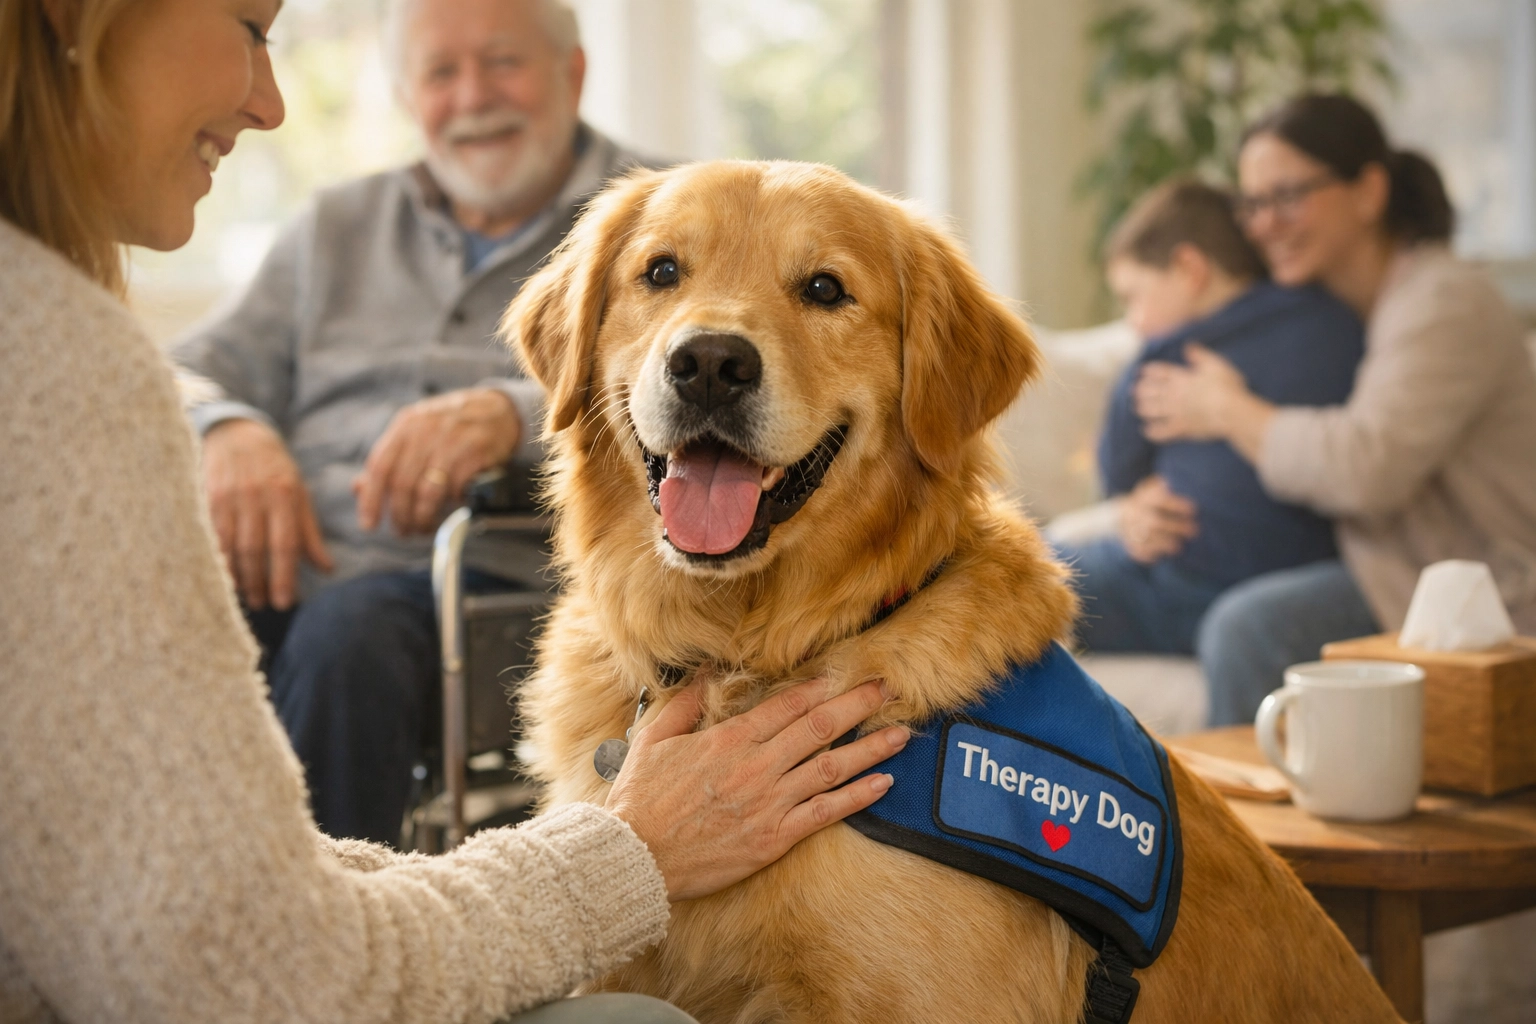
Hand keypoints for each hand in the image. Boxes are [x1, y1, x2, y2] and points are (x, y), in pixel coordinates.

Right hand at [202, 418, 332, 609]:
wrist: (237, 434)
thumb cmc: (274, 470)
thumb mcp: (299, 495)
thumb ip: (310, 533)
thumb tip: (327, 569)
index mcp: (285, 495)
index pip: (285, 544)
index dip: (284, 577)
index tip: (284, 602)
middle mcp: (257, 496)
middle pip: (256, 549)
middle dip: (259, 582)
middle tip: (263, 605)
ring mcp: (229, 496)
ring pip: (230, 545)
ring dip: (236, 575)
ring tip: (244, 596)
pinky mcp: (206, 496)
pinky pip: (209, 535)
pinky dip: (215, 558)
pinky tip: (220, 574)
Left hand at [354, 388, 521, 535]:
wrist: (497, 409)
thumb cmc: (451, 426)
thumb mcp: (416, 433)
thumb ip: (389, 460)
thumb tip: (359, 488)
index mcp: (406, 425)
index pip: (379, 466)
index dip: (371, 499)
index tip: (369, 524)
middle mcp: (426, 431)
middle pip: (402, 483)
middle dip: (400, 515)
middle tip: (403, 531)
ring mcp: (453, 441)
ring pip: (428, 491)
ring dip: (423, 517)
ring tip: (423, 527)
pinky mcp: (477, 453)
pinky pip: (456, 489)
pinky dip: (451, 504)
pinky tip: (451, 506)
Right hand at [606, 678, 906, 901]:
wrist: (637, 857)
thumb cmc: (640, 799)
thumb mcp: (653, 739)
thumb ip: (685, 703)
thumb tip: (706, 671)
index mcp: (728, 740)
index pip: (786, 706)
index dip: (819, 688)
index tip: (844, 675)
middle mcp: (756, 767)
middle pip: (819, 728)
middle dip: (857, 706)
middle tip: (887, 689)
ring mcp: (769, 803)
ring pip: (832, 768)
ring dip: (870, 748)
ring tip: (901, 734)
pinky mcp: (774, 838)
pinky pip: (825, 813)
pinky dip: (858, 797)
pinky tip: (883, 783)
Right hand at [1117, 475, 1197, 563]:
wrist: (1115, 517)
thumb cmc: (1143, 503)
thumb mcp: (1147, 491)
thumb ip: (1158, 487)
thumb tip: (1166, 483)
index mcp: (1140, 499)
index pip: (1159, 500)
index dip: (1176, 505)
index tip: (1194, 509)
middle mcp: (1133, 514)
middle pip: (1154, 521)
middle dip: (1175, 527)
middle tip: (1194, 530)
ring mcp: (1129, 530)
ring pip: (1147, 537)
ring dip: (1164, 542)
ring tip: (1180, 546)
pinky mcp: (1130, 545)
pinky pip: (1139, 550)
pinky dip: (1151, 554)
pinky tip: (1163, 554)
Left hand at [1134, 344, 1250, 442]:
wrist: (1231, 411)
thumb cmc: (1227, 386)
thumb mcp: (1216, 364)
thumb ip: (1200, 355)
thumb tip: (1187, 346)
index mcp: (1182, 378)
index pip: (1161, 372)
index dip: (1149, 371)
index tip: (1140, 371)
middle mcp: (1175, 394)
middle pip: (1152, 391)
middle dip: (1141, 391)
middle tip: (1133, 391)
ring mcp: (1176, 412)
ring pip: (1152, 410)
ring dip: (1143, 409)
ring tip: (1137, 408)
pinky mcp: (1181, 428)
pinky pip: (1162, 431)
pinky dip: (1153, 432)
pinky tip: (1146, 431)